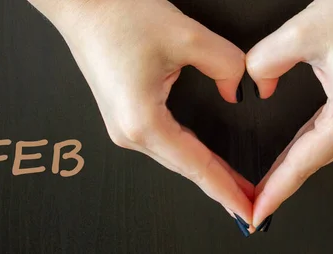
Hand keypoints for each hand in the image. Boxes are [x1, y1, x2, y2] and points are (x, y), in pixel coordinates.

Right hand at [28, 0, 254, 224]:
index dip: (226, 190)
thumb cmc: (117, 16)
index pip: (197, 166)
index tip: (247, 209)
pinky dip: (190, 156)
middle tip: (250, 203)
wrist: (82, 4)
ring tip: (234, 186)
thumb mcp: (186, 36)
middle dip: (221, 188)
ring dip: (206, 173)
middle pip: (186, 169)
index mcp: (143, 121)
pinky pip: (165, 145)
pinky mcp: (124, 116)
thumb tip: (237, 88)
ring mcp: (123, 126)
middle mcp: (129, 131)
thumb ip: (226, 65)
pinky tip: (205, 160)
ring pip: (175, 159)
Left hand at [246, 0, 332, 226]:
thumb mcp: (302, 33)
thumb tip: (258, 85)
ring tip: (268, 184)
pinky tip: (294, 152)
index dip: (277, 190)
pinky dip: (309, 146)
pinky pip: (332, 134)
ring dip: (294, 166)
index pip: (303, 163)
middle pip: (313, 162)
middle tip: (253, 203)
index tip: (257, 211)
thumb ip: (265, 63)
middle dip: (281, 183)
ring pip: (322, 149)